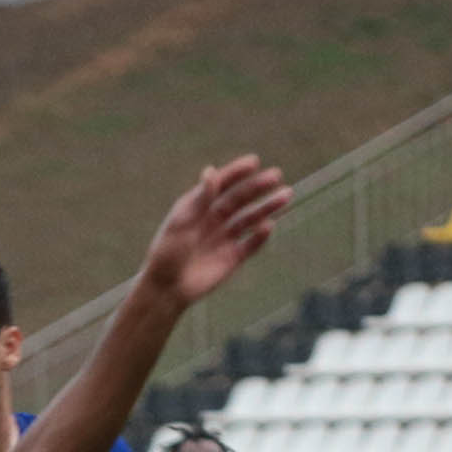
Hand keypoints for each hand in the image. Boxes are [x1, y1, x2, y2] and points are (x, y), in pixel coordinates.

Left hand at [140, 156, 292, 308]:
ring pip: (250, 218)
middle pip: (239, 199)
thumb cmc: (167, 253)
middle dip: (257, 187)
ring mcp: (224, 238)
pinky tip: (269, 226)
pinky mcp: (233, 258)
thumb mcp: (182, 223)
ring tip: (286, 195)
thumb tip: (211, 171)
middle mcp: (213, 220)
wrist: (166, 289)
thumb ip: (200, 199)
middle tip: (276, 176)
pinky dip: (260, 236)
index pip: (220, 185)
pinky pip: (251, 244)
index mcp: (198, 208)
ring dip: (267, 207)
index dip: (237, 172)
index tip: (254, 162)